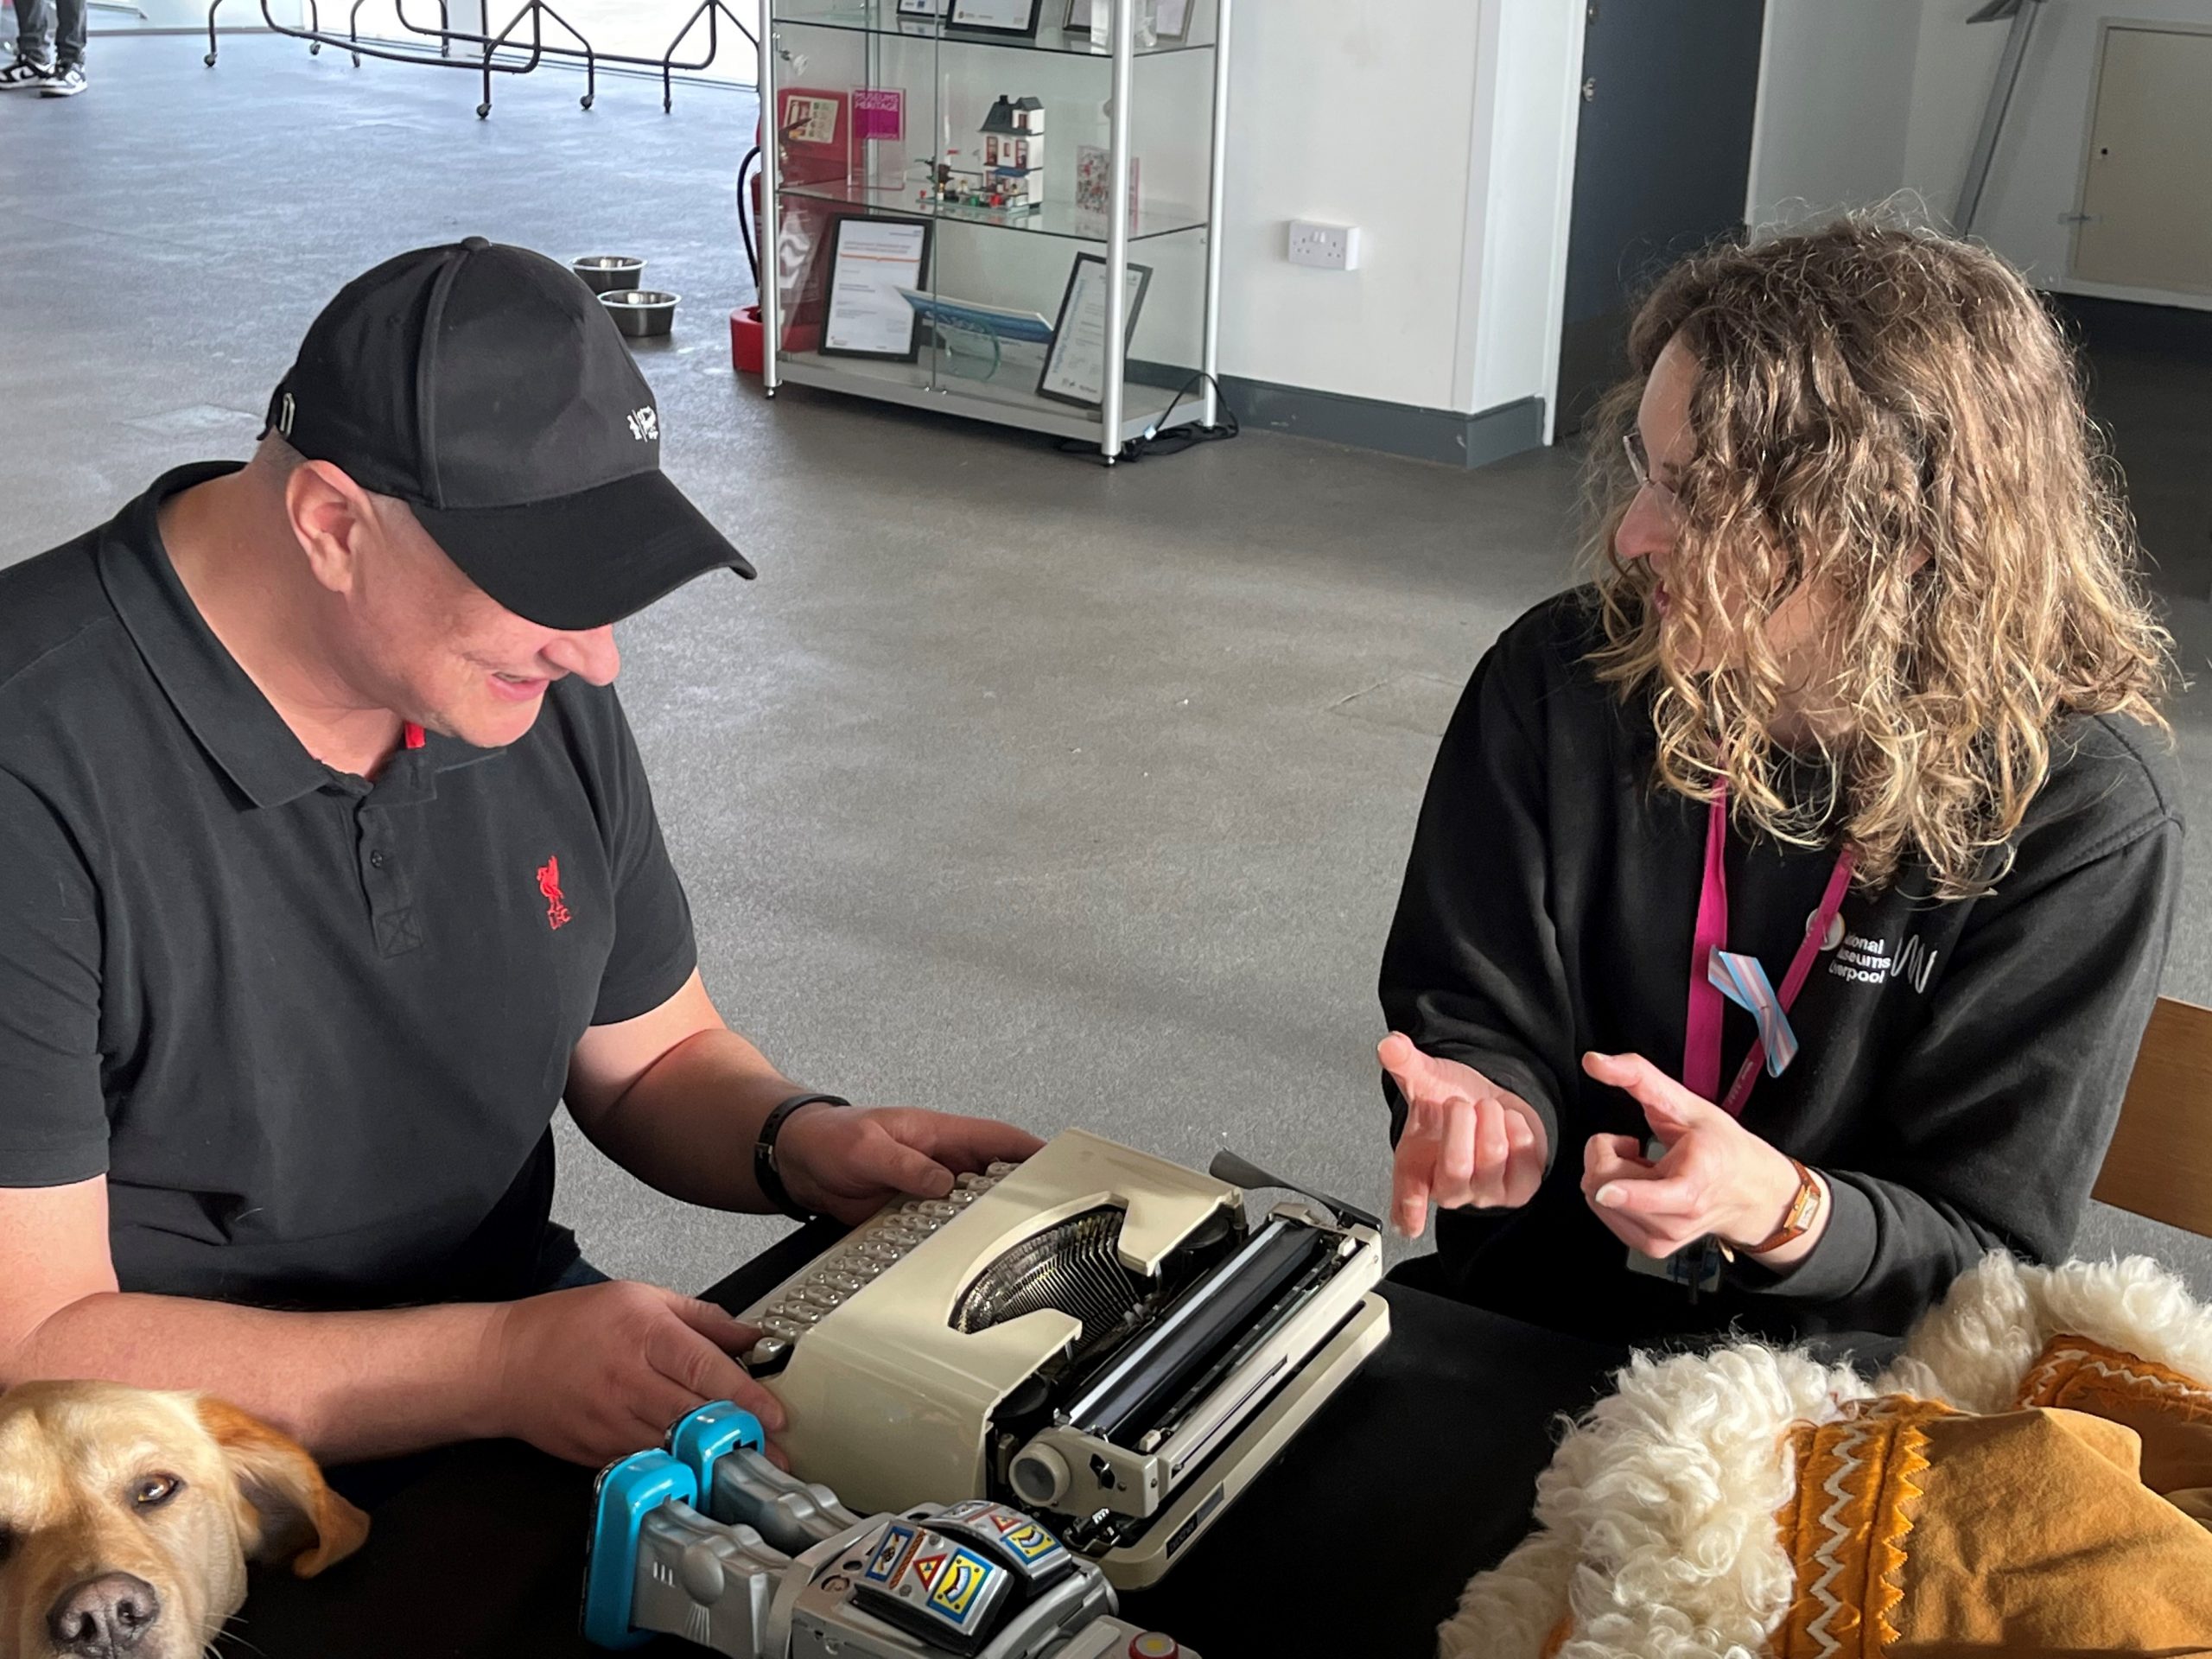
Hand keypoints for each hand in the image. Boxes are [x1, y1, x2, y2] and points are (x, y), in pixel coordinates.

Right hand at [485, 1279, 787, 1465]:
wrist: (503, 1365)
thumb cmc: (569, 1325)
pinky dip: (674, 1471)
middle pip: (696, 1415)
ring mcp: (612, 1422)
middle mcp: (630, 1381)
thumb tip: (751, 1334)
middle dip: (739, 1438)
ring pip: (673, 1448)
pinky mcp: (597, 1453)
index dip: (746, 1396)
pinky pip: (645, 1465)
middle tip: (776, 1454)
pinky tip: (699, 1478)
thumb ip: (703, 1317)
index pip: (706, 1369)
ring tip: (748, 1470)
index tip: (776, 1416)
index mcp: (645, 1334)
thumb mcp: (640, 1297)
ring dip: (712, 1461)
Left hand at [776, 1105, 1044, 1224]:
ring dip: (991, 1221)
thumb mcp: (866, 1147)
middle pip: (995, 1175)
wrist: (794, 1160)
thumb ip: (905, 1165)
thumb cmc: (828, 1137)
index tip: (1063, 1166)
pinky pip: (944, 1228)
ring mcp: (927, 1188)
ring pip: (973, 1205)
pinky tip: (970, 1259)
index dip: (1032, 1151)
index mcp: (938, 1133)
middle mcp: (939, 1160)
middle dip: (1023, 1192)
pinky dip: (959, 1241)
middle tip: (1051, 1216)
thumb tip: (944, 1184)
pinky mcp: (911, 1213)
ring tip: (1020, 1245)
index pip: (998, 1137)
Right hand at [1380, 1033, 1548, 1237]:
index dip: (1409, 1208)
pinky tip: (1508, 1122)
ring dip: (1492, 1118)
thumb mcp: (1426, 1080)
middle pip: (1456, 1166)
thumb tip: (1390, 1046)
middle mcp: (1451, 1189)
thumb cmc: (1453, 1103)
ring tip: (1486, 1108)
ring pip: (1493, 1156)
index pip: (1409, 1197)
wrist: (1491, 1106)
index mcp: (1417, 1169)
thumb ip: (1405, 1063)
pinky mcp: (1521, 1188)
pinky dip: (1519, 1128)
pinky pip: (1525, 1157)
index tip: (1410, 1222)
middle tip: (1460, 1104)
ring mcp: (1486, 1192)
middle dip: (1461, 1122)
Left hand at [1578, 1051, 1818, 1260]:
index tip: (1609, 1189)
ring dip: (1610, 1173)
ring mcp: (1663, 1238)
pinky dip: (1614, 1192)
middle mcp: (1677, 1219)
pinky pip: (1603, 1213)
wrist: (1750, 1192)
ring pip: (1597, 1199)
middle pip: (1603, 1186)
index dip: (1625, 1190)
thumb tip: (1594, 1061)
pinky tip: (1643, 1184)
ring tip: (1646, 1166)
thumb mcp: (1687, 1103)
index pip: (1651, 1196)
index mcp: (1693, 1184)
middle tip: (1636, 1145)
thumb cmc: (1722, 1146)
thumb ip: (1638, 1076)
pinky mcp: (1650, 1247)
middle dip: (1606, 1154)